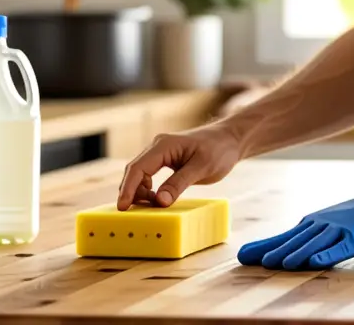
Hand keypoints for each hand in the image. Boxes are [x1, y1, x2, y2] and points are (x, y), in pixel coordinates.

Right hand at [116, 125, 241, 209]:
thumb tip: (159, 202)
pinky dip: (148, 189)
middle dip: (130, 192)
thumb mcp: (201, 168)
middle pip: (135, 171)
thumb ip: (179, 184)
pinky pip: (149, 175)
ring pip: (140, 174)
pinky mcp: (165, 160)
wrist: (230, 139)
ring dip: (140, 192)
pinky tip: (155, 200)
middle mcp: (158, 146)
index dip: (128, 188)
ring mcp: (160, 152)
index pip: (138, 168)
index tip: (123, 207)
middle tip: (131, 214)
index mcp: (164, 145)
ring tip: (150, 208)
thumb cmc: (219, 150)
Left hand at [237, 181, 353, 269]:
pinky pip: (341, 247)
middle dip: (275, 250)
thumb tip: (269, 251)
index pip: (283, 236)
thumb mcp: (319, 226)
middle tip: (256, 261)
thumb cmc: (348, 219)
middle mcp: (322, 225)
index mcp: (311, 224)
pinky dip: (328, 254)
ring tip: (281, 263)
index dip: (264, 246)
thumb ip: (297, 239)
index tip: (242, 257)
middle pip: (296, 240)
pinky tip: (316, 261)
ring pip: (315, 243)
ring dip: (298, 253)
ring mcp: (340, 230)